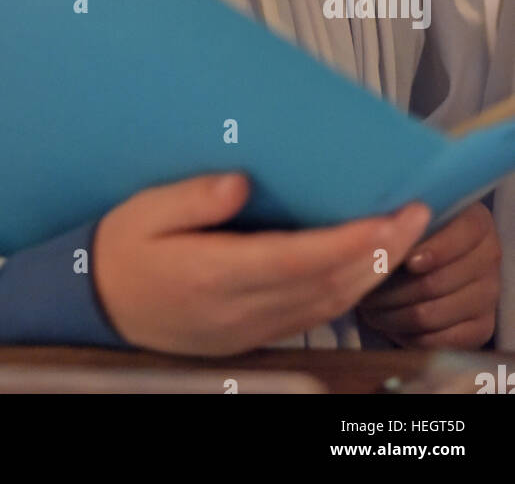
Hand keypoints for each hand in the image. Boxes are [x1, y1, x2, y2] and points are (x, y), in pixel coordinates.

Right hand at [92, 172, 430, 355]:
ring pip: (329, 306)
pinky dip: (349, 289)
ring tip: (402, 235)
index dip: (350, 241)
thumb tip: (242, 182)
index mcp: (213, 274)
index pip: (298, 260)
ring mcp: (251, 327)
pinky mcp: (254, 334)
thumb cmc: (122, 251)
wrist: (99, 308)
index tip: (388, 216)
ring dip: (372, 272)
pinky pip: (315, 315)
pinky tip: (365, 264)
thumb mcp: (143, 212)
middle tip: (417, 215)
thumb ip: (193, 198)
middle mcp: (241, 308)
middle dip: (379, 253)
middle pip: (328, 286)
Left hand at [357, 201, 500, 349]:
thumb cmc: (410, 235)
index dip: (435, 249)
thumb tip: (386, 226)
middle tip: (363, 288)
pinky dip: (406, 334)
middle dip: (391, 288)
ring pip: (431, 314)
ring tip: (367, 306)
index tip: (405, 259)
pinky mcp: (481, 328)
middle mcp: (489, 256)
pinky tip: (388, 322)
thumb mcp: (405, 216)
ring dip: (391, 313)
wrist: (426, 266)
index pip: (464, 234)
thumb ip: (398, 217)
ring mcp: (488, 294)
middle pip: (438, 281)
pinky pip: (438, 340)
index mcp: (476, 222)